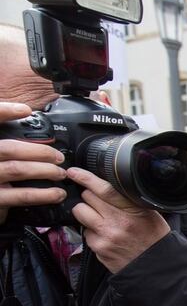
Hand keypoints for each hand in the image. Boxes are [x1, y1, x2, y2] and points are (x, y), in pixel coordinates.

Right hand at [0, 102, 66, 224]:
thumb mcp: (1, 149)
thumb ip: (4, 128)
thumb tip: (24, 111)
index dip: (4, 111)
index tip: (25, 110)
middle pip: (9, 149)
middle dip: (38, 150)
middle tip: (58, 156)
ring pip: (17, 169)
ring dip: (44, 170)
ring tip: (61, 173)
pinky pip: (21, 196)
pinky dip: (42, 194)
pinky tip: (56, 193)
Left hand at [67, 167, 169, 272]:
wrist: (154, 265)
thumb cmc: (153, 238)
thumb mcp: (149, 213)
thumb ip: (129, 200)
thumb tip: (107, 187)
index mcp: (133, 211)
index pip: (104, 189)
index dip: (86, 178)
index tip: (74, 172)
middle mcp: (117, 222)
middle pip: (87, 198)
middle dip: (90, 197)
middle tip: (100, 203)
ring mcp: (105, 236)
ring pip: (80, 213)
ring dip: (87, 212)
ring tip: (101, 219)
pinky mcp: (97, 248)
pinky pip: (85, 232)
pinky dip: (92, 232)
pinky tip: (105, 236)